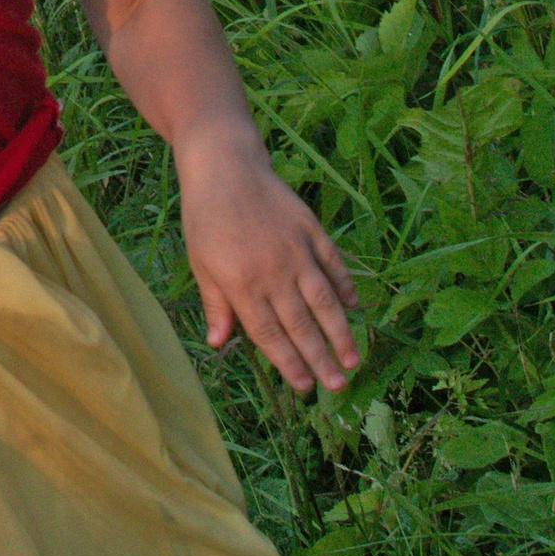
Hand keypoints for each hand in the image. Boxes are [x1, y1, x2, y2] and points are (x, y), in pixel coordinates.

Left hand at [178, 136, 359, 395]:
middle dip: (320, 358)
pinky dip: (344, 285)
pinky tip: (353, 307)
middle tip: (338, 385)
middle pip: (302, 324)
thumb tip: (219, 344)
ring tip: (353, 359)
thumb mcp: (200, 265)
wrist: (226, 168)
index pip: (270, 335)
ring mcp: (297, 251)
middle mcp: (274, 273)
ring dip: (340, 332)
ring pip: (324, 300)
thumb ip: (216, 305)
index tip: (305, 387)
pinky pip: (333, 264)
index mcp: (243, 285)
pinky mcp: (311, 230)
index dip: (289, 363)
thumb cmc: (205, 219)